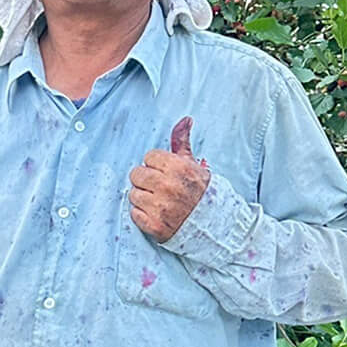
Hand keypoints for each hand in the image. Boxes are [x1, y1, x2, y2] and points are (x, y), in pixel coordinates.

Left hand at [128, 116, 210, 242]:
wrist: (213, 224)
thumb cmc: (200, 192)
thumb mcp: (193, 164)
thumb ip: (182, 142)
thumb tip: (185, 119)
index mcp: (178, 168)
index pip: (149, 157)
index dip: (155, 165)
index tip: (164, 172)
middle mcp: (168, 187)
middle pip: (136, 174)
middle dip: (145, 180)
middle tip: (158, 187)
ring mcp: (160, 208)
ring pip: (133, 194)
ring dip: (143, 198)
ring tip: (158, 201)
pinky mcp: (155, 226)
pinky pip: (134, 214)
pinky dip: (142, 215)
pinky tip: (156, 214)